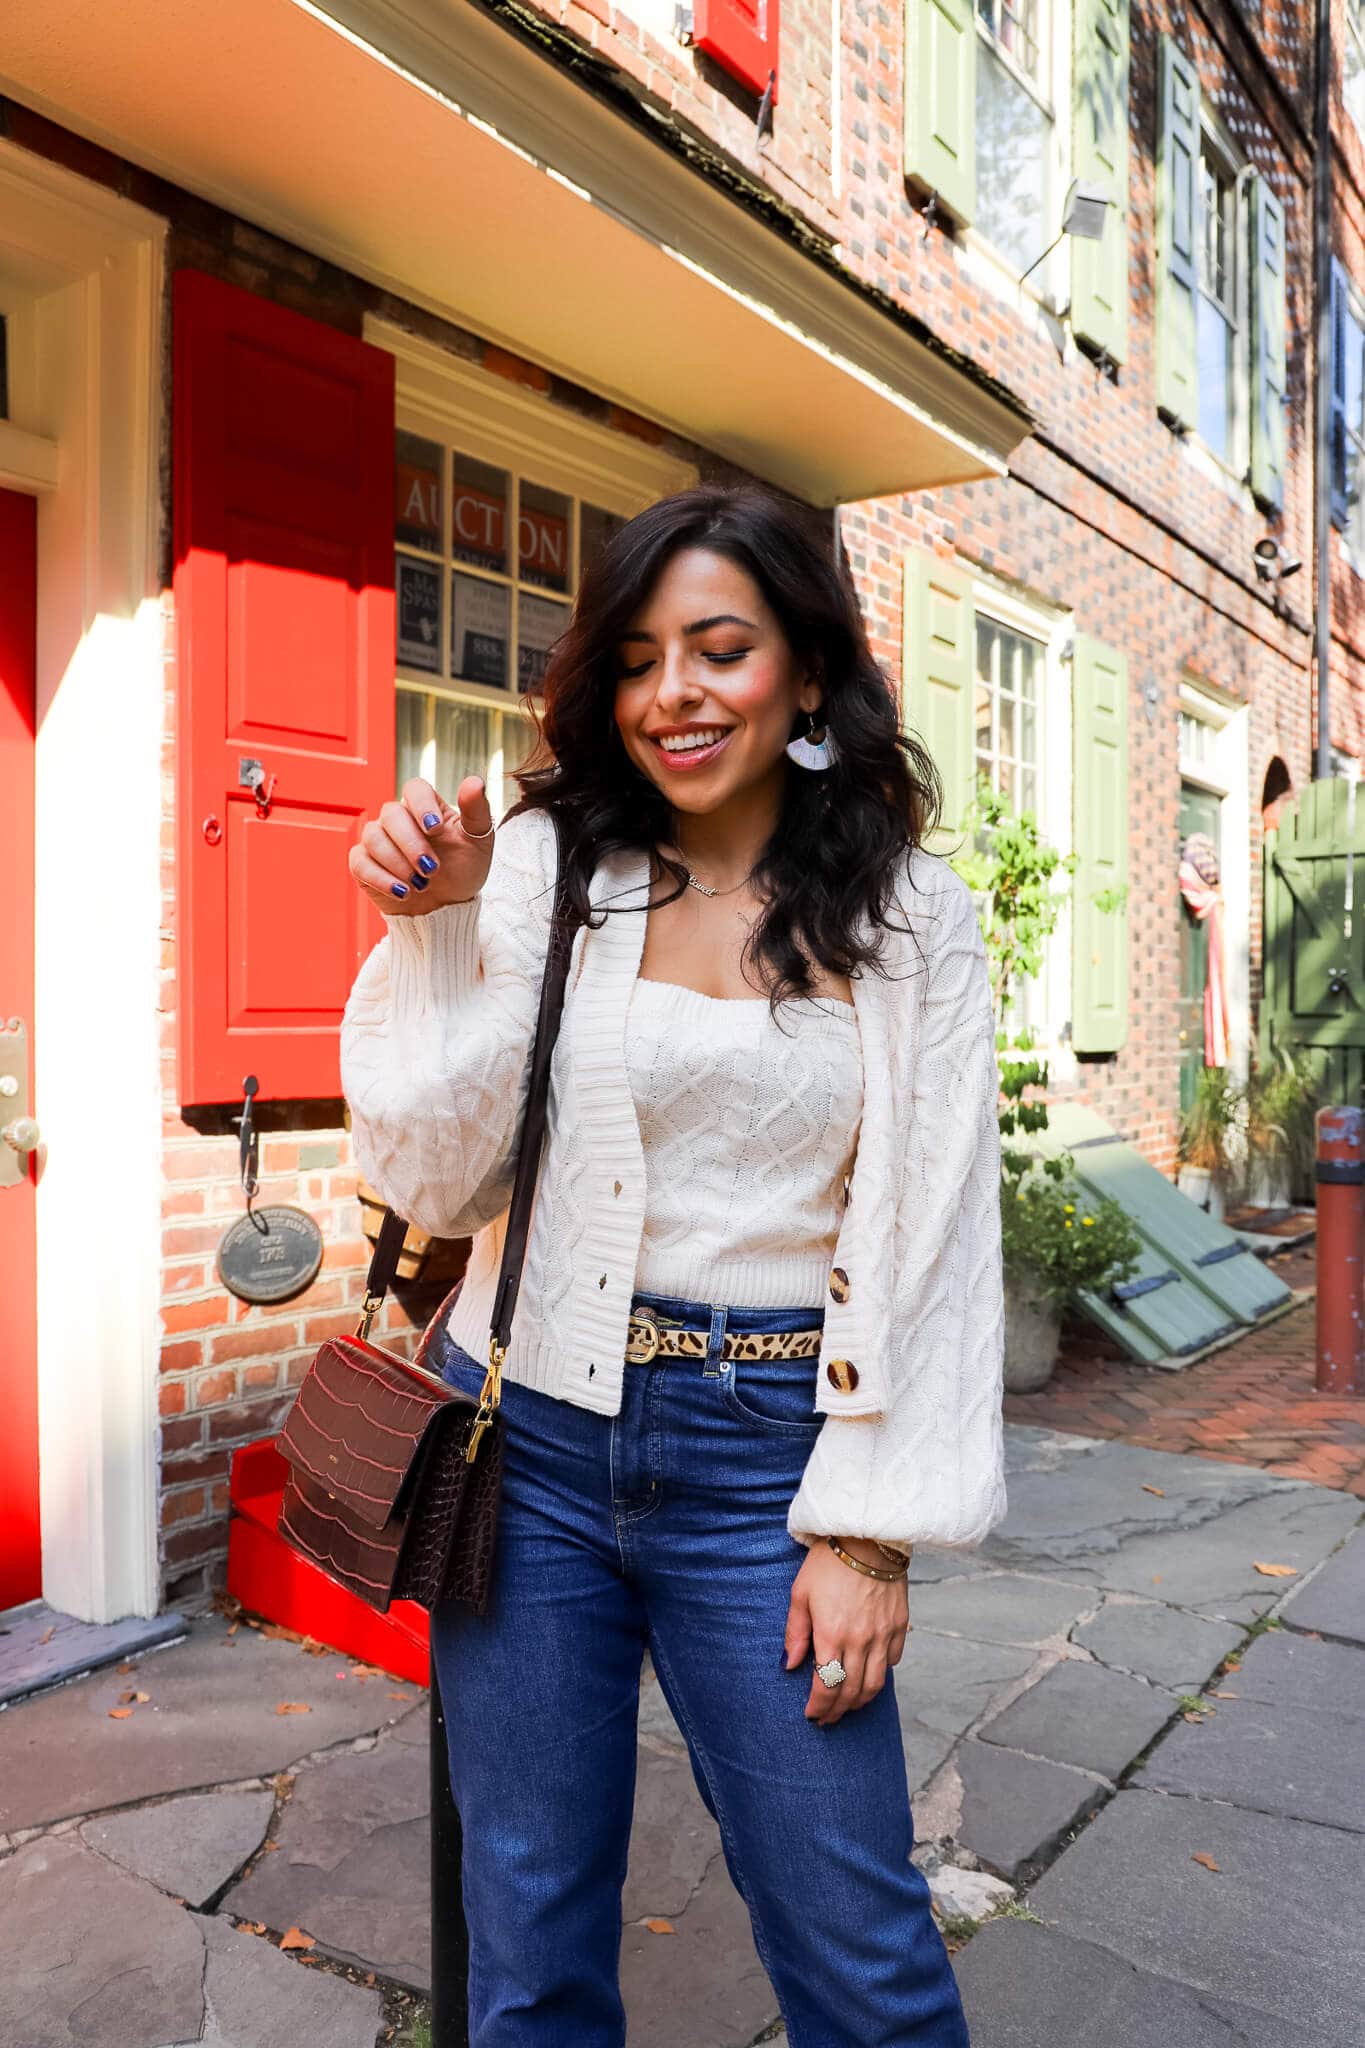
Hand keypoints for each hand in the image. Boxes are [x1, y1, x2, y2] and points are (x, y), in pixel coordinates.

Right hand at [349, 776, 494, 915]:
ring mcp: (378, 840)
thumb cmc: (463, 870)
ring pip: (373, 837)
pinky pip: (360, 863)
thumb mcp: (478, 842)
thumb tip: (475, 781)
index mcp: (426, 808)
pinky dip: (381, 879)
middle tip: (432, 869)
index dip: (421, 805)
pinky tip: (403, 893)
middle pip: (391, 814)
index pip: (414, 788)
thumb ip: (477, 811)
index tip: (435, 829)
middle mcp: (398, 819)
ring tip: (421, 885)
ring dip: (398, 864)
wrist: (448, 907)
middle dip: (411, 844)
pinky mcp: (364, 864)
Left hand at [783, 1537, 908, 1726]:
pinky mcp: (900, 1626)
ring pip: (875, 1684)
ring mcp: (883, 1635)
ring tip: (848, 1706)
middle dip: (837, 1711)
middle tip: (827, 1718)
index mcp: (831, 1634)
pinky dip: (881, 1674)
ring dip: (859, 1701)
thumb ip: (796, 1632)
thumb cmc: (828, 1562)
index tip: (811, 1715)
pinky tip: (870, 1675)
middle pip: (850, 1692)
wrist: (868, 1536)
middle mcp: (860, 1641)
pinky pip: (893, 1661)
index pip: (825, 1686)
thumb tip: (790, 1665)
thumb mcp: (800, 1593)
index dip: (818, 1706)